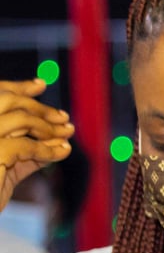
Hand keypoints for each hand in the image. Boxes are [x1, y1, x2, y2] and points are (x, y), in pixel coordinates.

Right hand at [0, 79, 72, 211]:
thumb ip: (26, 151)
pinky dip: (48, 148)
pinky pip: (25, 146)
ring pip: (18, 120)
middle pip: (6, 102)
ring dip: (48, 125)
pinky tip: (64, 152)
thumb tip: (58, 142)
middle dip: (38, 106)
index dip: (16, 88)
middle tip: (64, 117)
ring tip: (67, 132)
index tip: (40, 85)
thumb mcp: (7, 167)